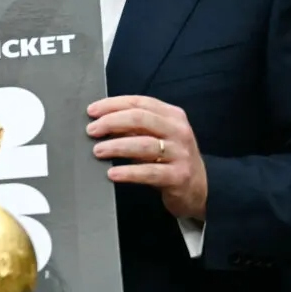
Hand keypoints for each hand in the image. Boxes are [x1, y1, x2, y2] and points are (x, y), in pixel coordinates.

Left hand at [86, 95, 207, 220]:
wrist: (199, 189)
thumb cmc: (169, 159)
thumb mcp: (155, 137)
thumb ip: (133, 127)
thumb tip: (99, 122)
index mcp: (172, 115)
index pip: (140, 102)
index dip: (113, 104)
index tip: (91, 111)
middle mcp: (178, 131)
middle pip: (141, 118)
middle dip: (111, 122)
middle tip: (91, 130)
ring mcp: (181, 154)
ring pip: (144, 144)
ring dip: (116, 146)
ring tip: (97, 150)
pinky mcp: (179, 176)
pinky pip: (150, 172)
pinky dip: (128, 172)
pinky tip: (112, 173)